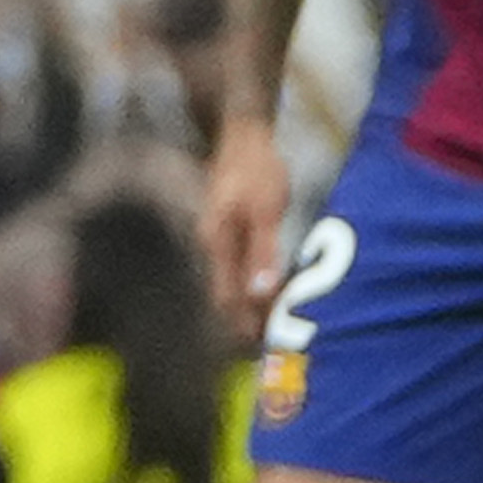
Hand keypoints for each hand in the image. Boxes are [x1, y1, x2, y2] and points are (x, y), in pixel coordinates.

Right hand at [197, 104, 292, 331]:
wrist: (244, 133)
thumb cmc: (257, 168)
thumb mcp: (267, 208)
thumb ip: (263, 251)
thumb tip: (261, 292)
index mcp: (216, 243)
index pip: (226, 298)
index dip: (242, 326)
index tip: (262, 349)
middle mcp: (210, 246)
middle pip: (223, 296)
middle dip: (244, 323)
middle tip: (269, 348)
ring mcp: (216, 240)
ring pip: (229, 285)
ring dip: (249, 307)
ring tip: (272, 328)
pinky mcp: (226, 233)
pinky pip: (235, 270)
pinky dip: (251, 288)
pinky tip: (270, 294)